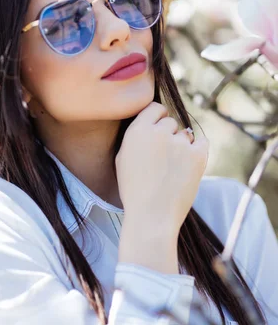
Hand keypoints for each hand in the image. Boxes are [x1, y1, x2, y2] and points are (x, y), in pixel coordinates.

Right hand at [116, 102, 208, 245]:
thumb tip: (152, 123)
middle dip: (169, 136)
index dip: (157, 119)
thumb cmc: (134, 191)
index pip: (155, 108)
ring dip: (182, 146)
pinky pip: (202, 142)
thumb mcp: (123, 159)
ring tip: (173, 170)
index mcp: (137, 131)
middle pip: (171, 122)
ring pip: (186, 135)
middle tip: (164, 159)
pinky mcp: (198, 155)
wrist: (152, 216)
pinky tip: (189, 164)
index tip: (158, 132)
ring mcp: (180, 143)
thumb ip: (136, 136)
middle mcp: (159, 132)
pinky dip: (198, 150)